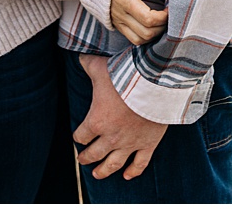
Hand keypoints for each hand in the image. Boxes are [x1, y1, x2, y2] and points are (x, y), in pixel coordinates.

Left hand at [74, 54, 166, 180]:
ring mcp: (130, 143)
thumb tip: (78, 56)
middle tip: (82, 159)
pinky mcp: (148, 144)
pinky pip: (139, 164)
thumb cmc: (125, 75)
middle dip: (86, 157)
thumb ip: (88, 64)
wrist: (154, 83)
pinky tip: (127, 176)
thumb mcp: (101, 66)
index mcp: (96, 121)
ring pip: (113, 164)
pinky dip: (133, 172)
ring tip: (97, 174)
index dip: (77, 136)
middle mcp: (111, 137)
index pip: (81, 136)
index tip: (77, 136)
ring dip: (103, 171)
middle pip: (94, 154)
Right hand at [110, 0, 167, 44]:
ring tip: (160, 19)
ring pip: (139, 40)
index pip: (148, 19)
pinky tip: (150, 24)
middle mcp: (119, 14)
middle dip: (162, 26)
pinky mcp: (116, 24)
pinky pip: (132, 38)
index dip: (164, 17)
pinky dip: (144, 36)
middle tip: (168, 13)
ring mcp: (117, 21)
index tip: (170, 7)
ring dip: (154, 34)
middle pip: (146, 33)